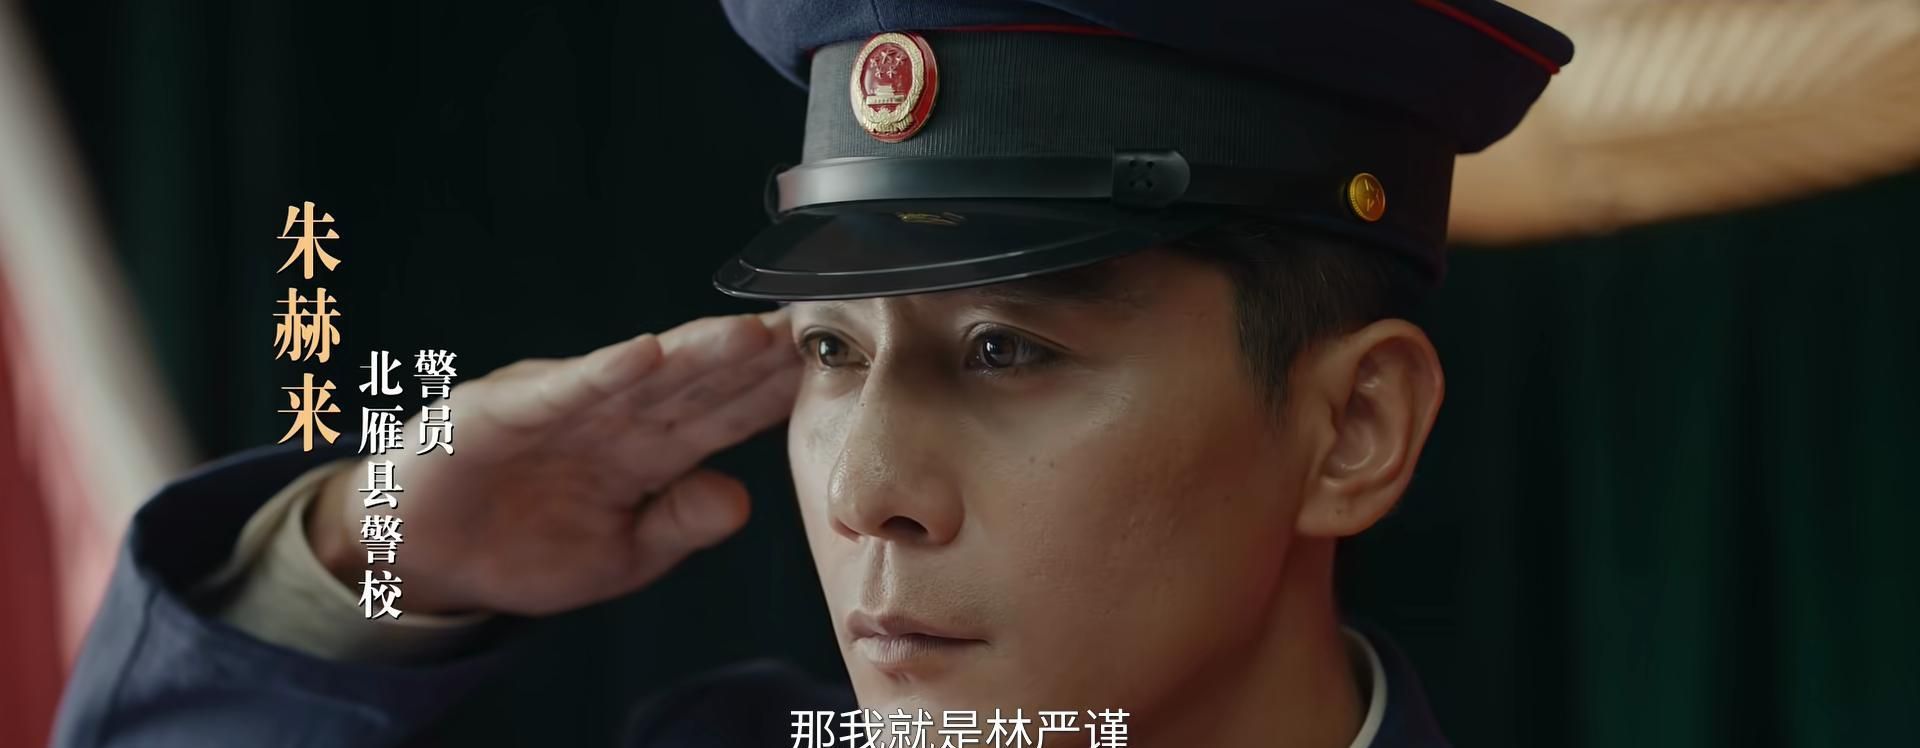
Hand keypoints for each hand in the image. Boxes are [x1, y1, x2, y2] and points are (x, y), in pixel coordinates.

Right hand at [306, 310, 799, 615]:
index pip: (724, 415)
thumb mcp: (619, 555)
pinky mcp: (507, 408)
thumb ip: (677, 525)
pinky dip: (603, 372)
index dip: (774, 394)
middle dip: (755, 359)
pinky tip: (646, 353)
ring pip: (644, 375)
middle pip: (698, 383)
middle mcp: (615, 415)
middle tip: (814, 329)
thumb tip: (744, 498)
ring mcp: (565, 405)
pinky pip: (564, 389)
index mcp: (648, 450)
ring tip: (753, 333)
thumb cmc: (525, 546)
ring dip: (698, 352)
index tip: (831, 370)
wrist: (420, 553)